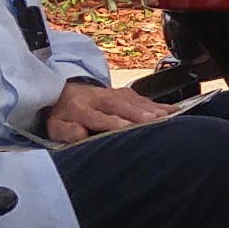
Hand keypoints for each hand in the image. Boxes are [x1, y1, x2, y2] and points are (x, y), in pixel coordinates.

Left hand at [41, 79, 168, 143]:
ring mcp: (114, 93)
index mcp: (80, 108)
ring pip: (134, 100)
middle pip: (120, 105)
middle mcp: (99, 97)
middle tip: (153, 121)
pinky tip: (173, 111)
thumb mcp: (55, 127)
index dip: (111, 121)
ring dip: (150, 108)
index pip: (98, 115)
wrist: (65, 93)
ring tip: (166, 116)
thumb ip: (66, 132)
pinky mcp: (125, 93)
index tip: (125, 127)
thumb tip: (80, 134)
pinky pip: (143, 98)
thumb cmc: (63, 116)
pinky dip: (158, 104)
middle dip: (137, 113)